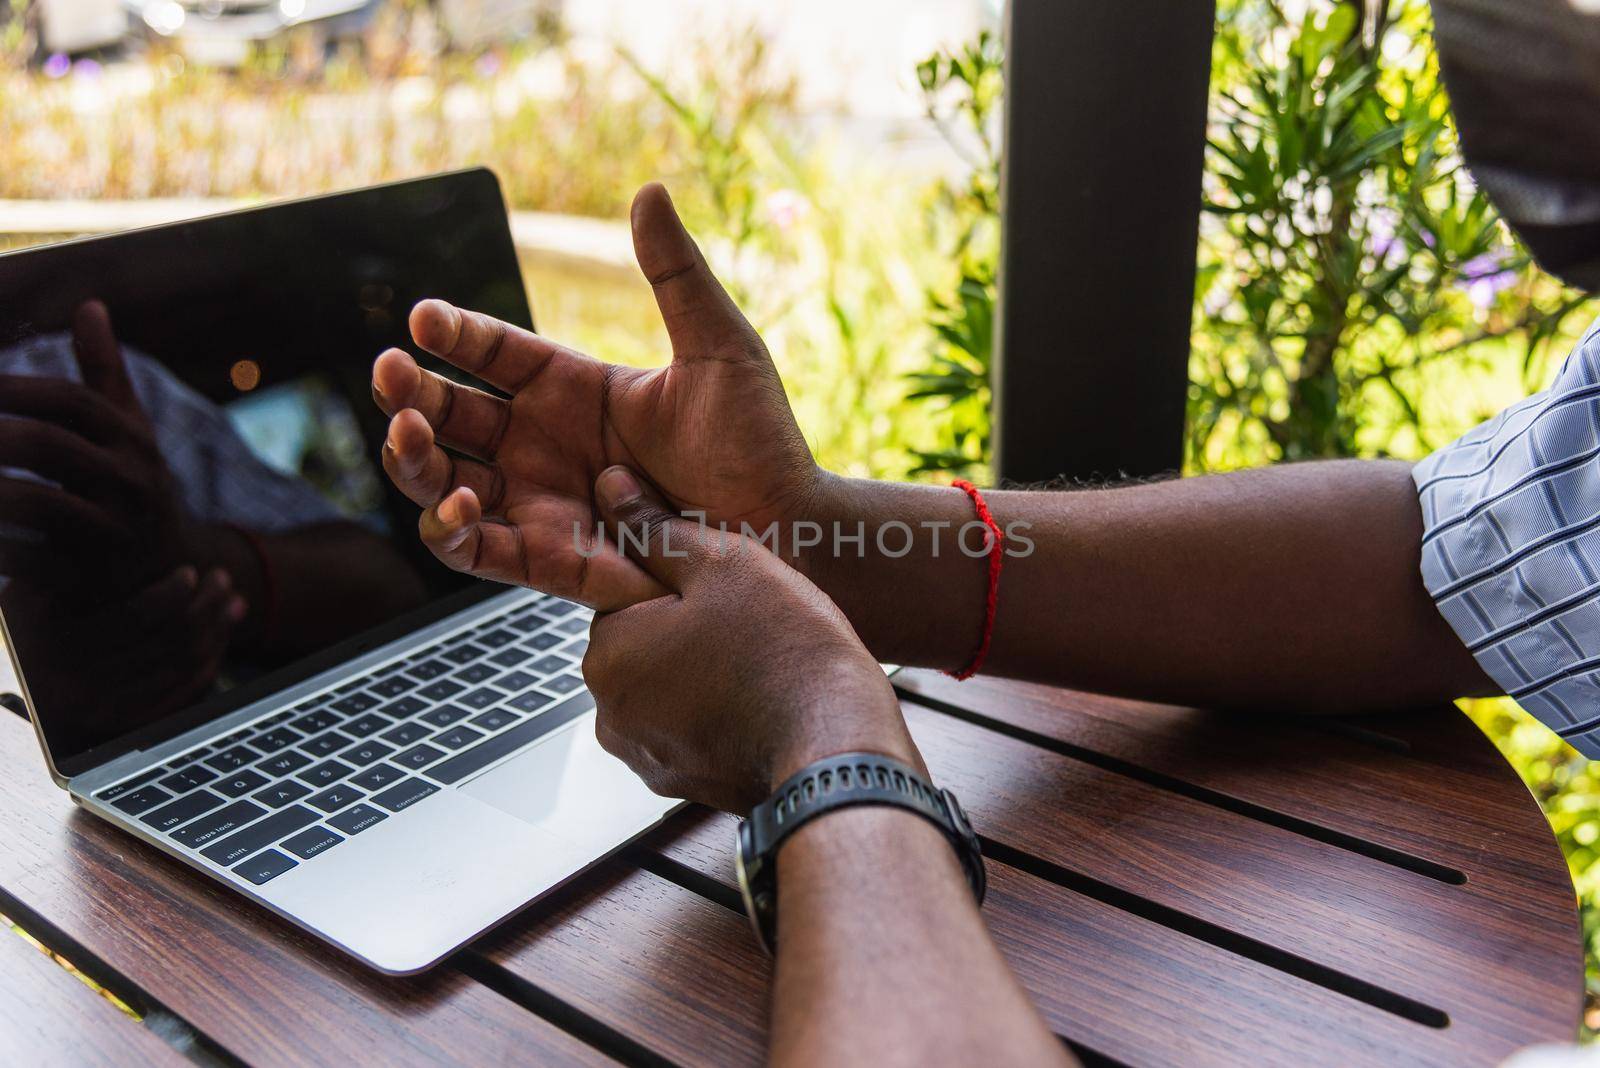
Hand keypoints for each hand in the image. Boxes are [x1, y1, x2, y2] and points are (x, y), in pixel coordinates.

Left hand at [0, 301, 202, 592]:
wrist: (169, 574)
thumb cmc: (131, 488)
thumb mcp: (128, 430)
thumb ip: (105, 372)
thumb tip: (89, 305)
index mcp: (132, 441)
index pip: (70, 401)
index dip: (13, 388)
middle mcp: (130, 483)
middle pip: (50, 445)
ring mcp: (113, 534)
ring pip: (38, 502)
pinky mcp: (92, 579)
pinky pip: (30, 558)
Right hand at [4, 565, 244, 733]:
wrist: (15, 679)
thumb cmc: (28, 618)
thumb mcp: (33, 590)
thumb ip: (74, 569)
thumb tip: (126, 534)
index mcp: (55, 645)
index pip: (135, 617)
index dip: (172, 592)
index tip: (190, 571)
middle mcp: (77, 684)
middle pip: (168, 642)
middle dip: (206, 607)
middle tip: (222, 579)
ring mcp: (103, 708)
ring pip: (182, 667)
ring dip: (217, 631)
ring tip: (232, 601)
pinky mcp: (123, 722)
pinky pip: (182, 693)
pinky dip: (210, 662)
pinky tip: (220, 636)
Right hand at [371, 182, 818, 610]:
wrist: (786, 527)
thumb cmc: (759, 440)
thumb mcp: (717, 346)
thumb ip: (675, 273)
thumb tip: (649, 190)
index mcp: (575, 389)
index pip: (494, 354)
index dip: (455, 335)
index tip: (425, 317)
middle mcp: (545, 445)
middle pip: (450, 416)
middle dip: (409, 393)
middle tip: (389, 372)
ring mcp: (541, 502)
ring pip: (443, 481)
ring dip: (411, 458)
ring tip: (406, 430)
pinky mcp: (547, 559)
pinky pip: (473, 551)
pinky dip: (447, 531)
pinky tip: (453, 502)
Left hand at [569, 465, 919, 813]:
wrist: (838, 743)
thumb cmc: (784, 648)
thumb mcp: (722, 562)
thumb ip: (656, 527)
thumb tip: (609, 489)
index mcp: (605, 653)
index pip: (628, 598)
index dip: (684, 586)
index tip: (730, 594)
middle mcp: (610, 713)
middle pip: (646, 647)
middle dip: (690, 632)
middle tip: (752, 628)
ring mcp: (647, 757)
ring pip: (671, 690)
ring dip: (706, 675)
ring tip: (762, 666)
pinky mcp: (685, 785)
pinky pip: (694, 733)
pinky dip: (722, 717)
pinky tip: (764, 703)